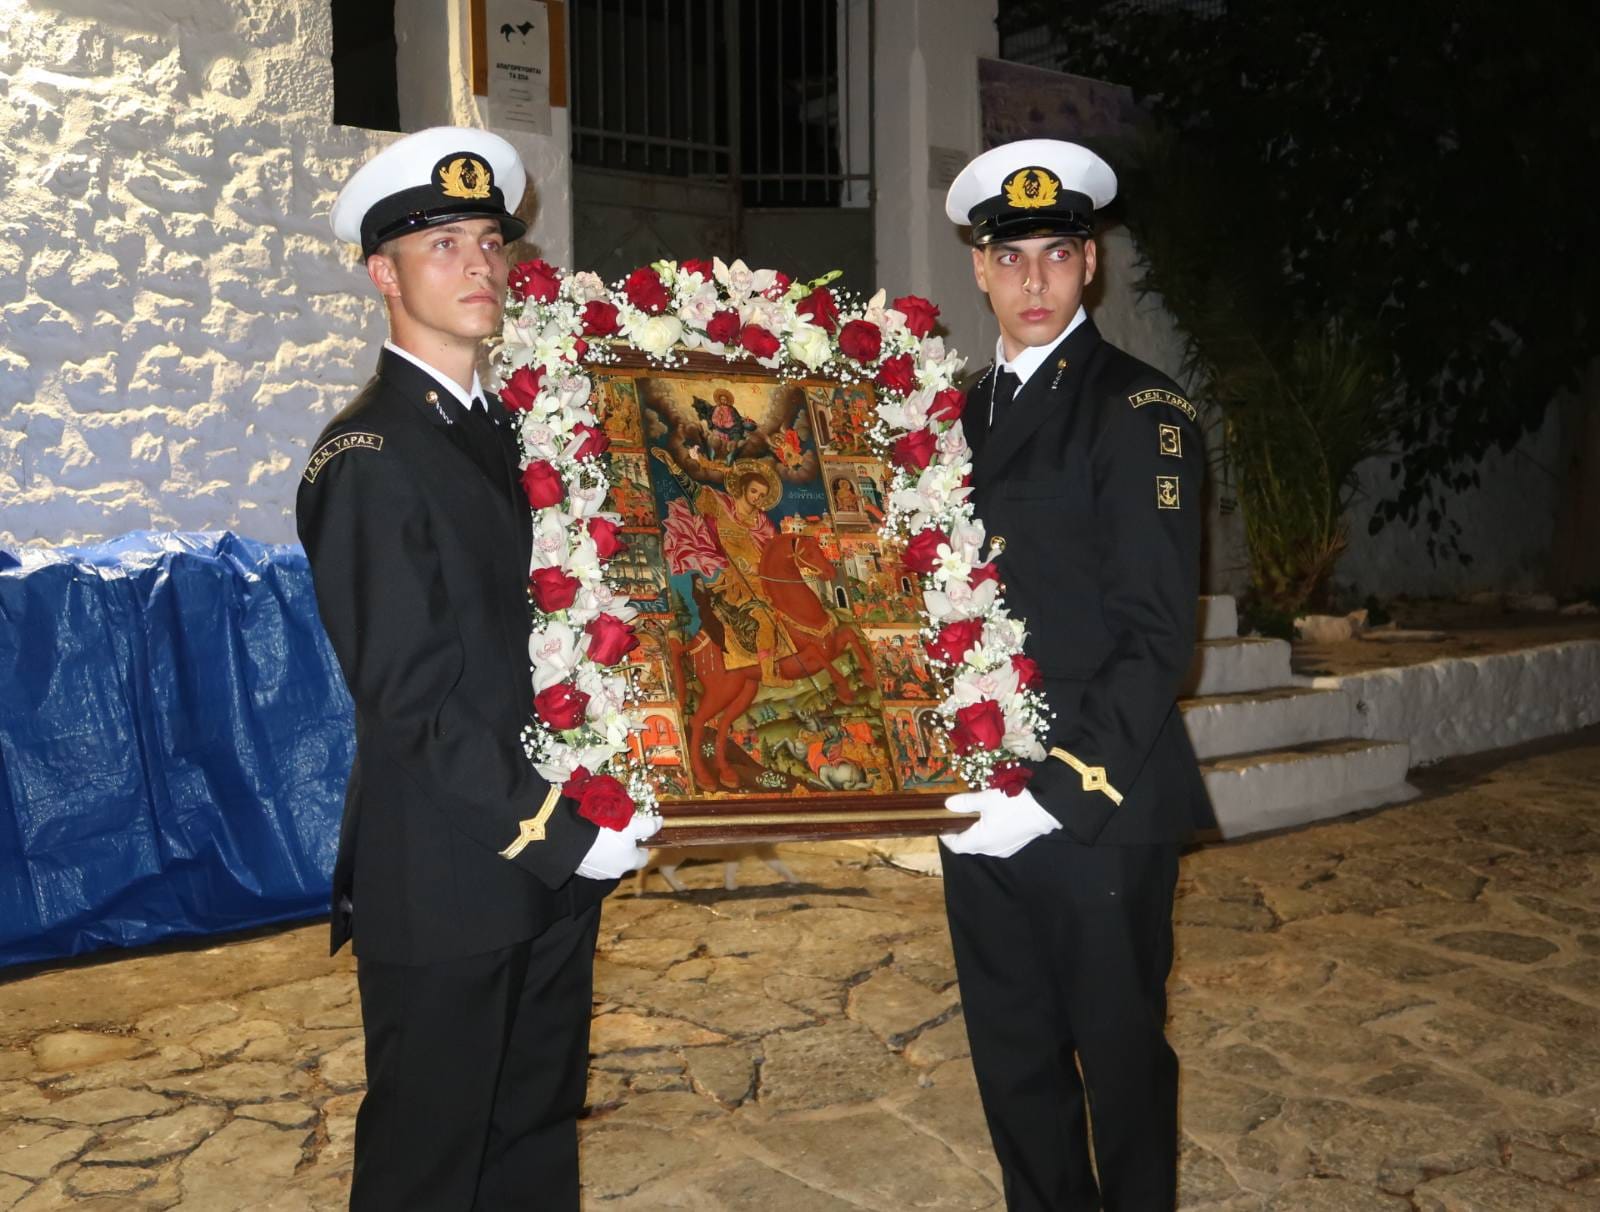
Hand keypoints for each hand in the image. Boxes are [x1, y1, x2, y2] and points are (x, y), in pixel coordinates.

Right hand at [575, 809, 661, 879]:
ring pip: (608, 861)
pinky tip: (588, 841)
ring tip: (600, 834)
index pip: (643, 858)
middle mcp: (616, 872)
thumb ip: (647, 826)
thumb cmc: (607, 833)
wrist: (573, 841)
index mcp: (630, 862)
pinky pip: (593, 862)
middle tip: (617, 831)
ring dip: (607, 850)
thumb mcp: (631, 825)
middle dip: (623, 847)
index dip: (642, 847)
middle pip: (625, 860)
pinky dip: (593, 853)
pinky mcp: (583, 871)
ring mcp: (599, 873)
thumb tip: (660, 822)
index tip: (638, 836)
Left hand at [941, 787, 1059, 858]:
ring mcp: (1003, 850)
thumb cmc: (1015, 803)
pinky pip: (994, 844)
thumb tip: (947, 805)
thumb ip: (965, 803)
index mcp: (981, 840)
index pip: (956, 846)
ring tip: (973, 816)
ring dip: (974, 834)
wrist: (1047, 810)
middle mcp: (990, 850)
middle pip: (968, 846)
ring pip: (981, 845)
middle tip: (956, 817)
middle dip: (960, 834)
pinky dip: (987, 835)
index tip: (942, 824)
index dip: (946, 837)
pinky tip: (991, 820)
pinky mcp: (1013, 846)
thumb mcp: (987, 798)